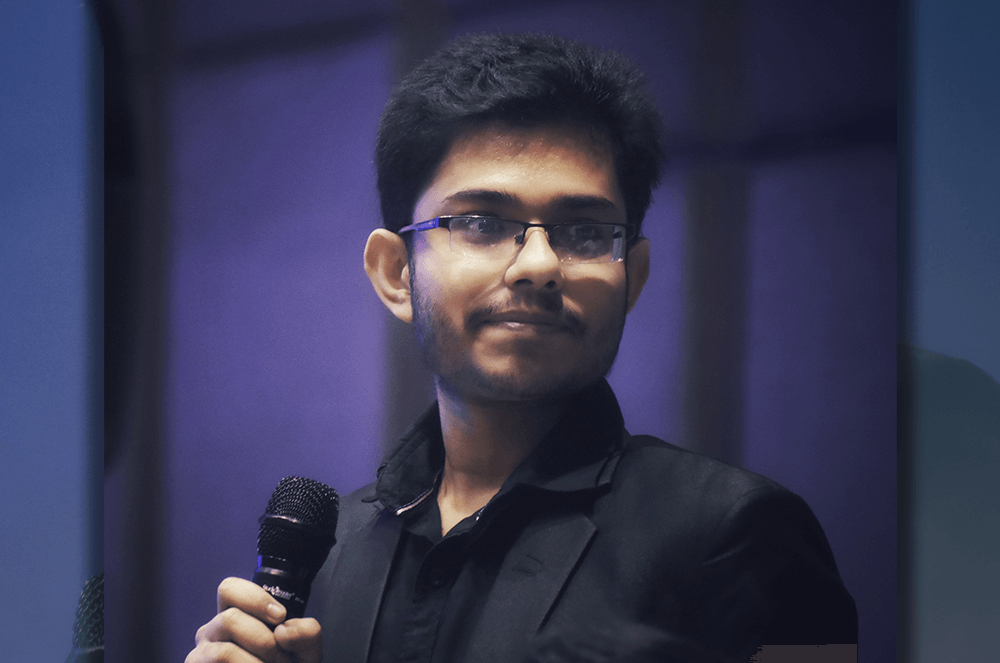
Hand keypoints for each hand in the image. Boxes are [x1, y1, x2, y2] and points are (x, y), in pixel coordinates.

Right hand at [185, 577, 321, 662]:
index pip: (229, 589)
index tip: (280, 616)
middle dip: (263, 641)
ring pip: (224, 651)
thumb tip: (282, 632)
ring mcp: (202, 655)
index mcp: (236, 615)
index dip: (255, 598)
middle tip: (281, 658)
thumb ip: (306, 633)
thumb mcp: (304, 649)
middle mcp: (213, 632)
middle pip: (230, 619)